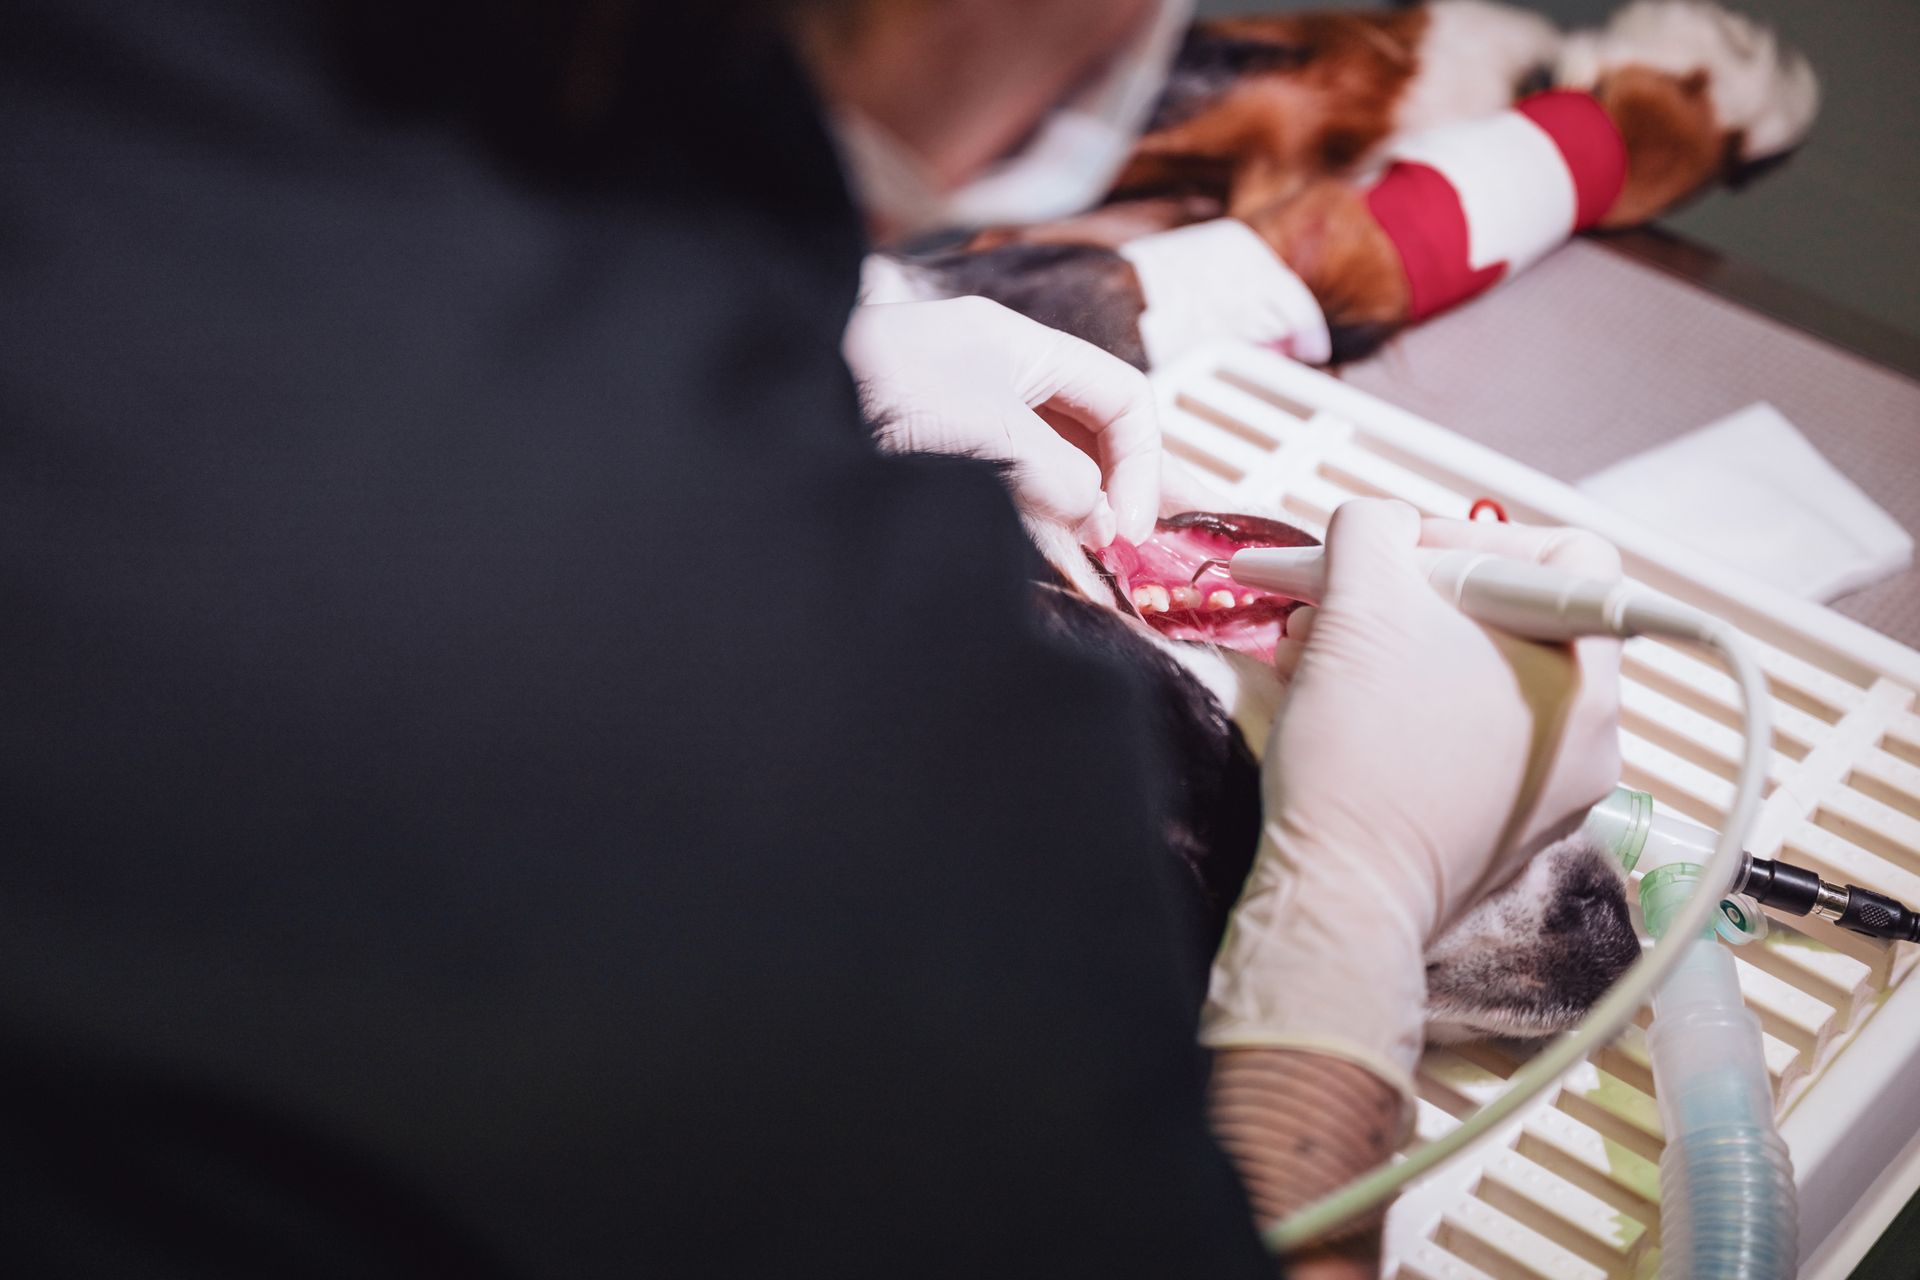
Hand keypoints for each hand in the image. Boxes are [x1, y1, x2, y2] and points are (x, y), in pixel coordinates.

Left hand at [843, 297, 1160, 545]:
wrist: (775, 405)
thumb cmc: (880, 392)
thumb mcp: (988, 433)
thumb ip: (1057, 477)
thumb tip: (1099, 521)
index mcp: (1020, 345)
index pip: (1119, 396)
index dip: (1140, 461)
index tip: (1126, 527)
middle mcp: (996, 374)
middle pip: (1089, 429)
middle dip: (1126, 483)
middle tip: (1158, 540)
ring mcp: (960, 414)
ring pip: (1048, 462)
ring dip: (1079, 509)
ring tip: (1111, 559)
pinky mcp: (926, 455)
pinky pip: (1003, 486)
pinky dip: (1032, 519)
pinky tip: (1052, 555)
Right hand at [1202, 499, 1622, 1095]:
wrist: (1341, 897)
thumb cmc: (1362, 754)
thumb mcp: (1359, 605)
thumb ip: (1374, 533)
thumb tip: (1381, 526)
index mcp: (1585, 671)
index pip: (1561, 555)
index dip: (1470, 536)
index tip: (1393, 555)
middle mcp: (1591, 732)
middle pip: (1507, 618)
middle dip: (1407, 596)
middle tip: (1335, 600)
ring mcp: (1550, 787)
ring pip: (1474, 677)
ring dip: (1393, 648)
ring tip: (1315, 653)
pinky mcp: (1503, 827)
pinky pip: (1462, 736)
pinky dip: (1404, 707)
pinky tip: (1338, 708)